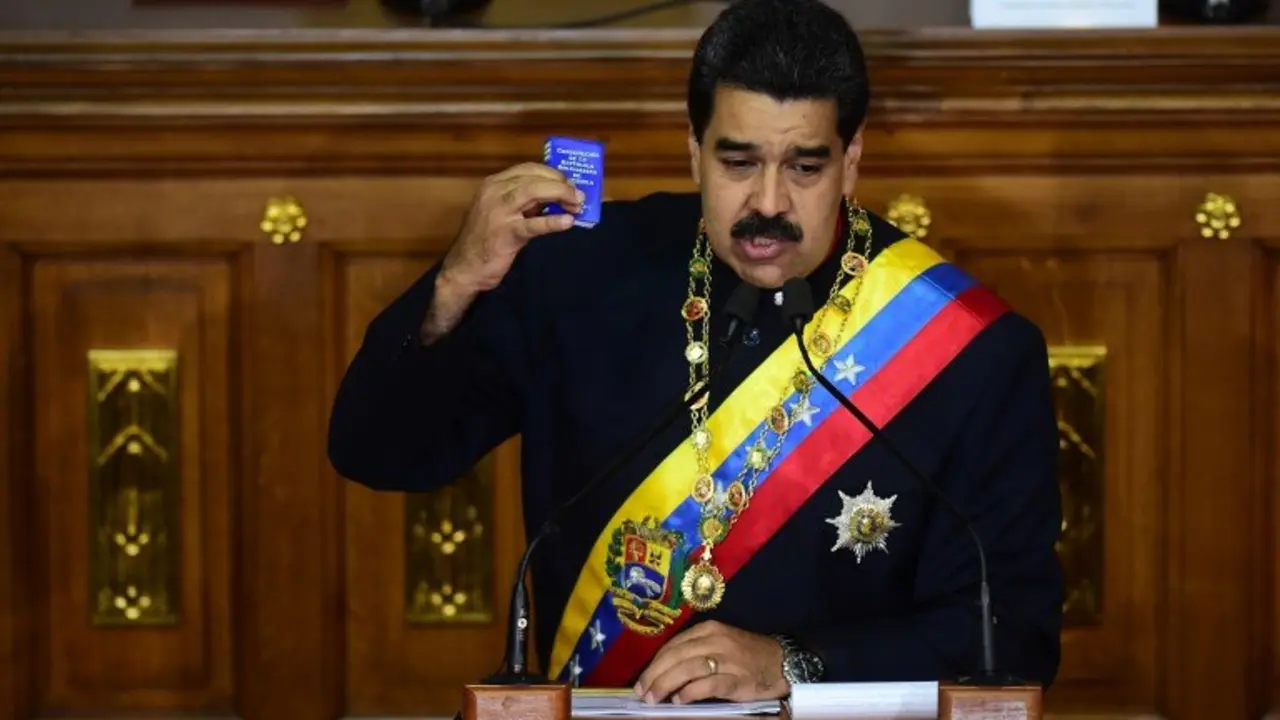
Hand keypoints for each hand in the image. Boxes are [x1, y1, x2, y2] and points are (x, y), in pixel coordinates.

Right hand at [442, 162, 583, 292]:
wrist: (465, 268)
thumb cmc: (486, 241)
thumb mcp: (503, 213)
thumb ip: (525, 203)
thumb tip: (557, 198)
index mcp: (493, 184)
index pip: (528, 169)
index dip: (552, 173)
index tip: (569, 183)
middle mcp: (494, 192)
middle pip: (533, 177)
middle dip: (560, 183)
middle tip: (578, 195)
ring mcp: (498, 212)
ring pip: (533, 191)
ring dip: (560, 194)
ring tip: (577, 204)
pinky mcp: (505, 234)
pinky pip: (533, 224)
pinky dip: (553, 222)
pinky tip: (568, 222)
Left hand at [633, 620, 787, 704]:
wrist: (782, 662)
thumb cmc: (747, 654)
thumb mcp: (720, 643)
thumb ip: (695, 652)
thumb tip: (664, 671)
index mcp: (709, 630)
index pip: (673, 645)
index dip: (654, 663)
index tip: (642, 680)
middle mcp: (716, 641)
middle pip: (676, 656)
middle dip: (655, 675)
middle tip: (642, 692)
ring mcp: (727, 659)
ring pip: (687, 669)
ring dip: (666, 684)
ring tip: (654, 698)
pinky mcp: (737, 679)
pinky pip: (708, 685)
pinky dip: (690, 693)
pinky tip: (679, 700)